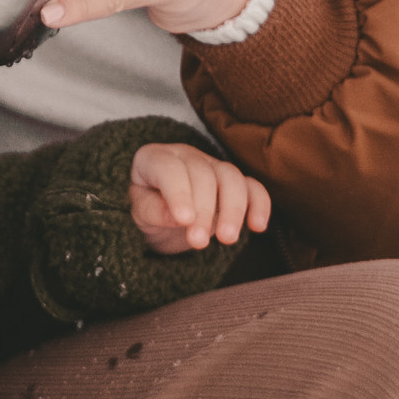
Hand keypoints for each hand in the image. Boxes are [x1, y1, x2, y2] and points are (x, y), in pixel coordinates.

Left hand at [129, 142, 271, 253]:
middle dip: (203, 210)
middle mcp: (186, 156)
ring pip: (231, 177)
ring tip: (227, 239)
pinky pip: (252, 186)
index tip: (183, 220)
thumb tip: (174, 217)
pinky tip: (257, 226)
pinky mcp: (234, 183)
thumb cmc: (147, 208)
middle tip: (198, 242)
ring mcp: (212, 166)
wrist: (161, 211)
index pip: (169, 168)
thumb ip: (152, 211)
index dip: (178, 192)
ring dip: (233, 209)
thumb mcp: (138, 212)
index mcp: (155, 158)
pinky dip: (259, 204)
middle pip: (203, 174)